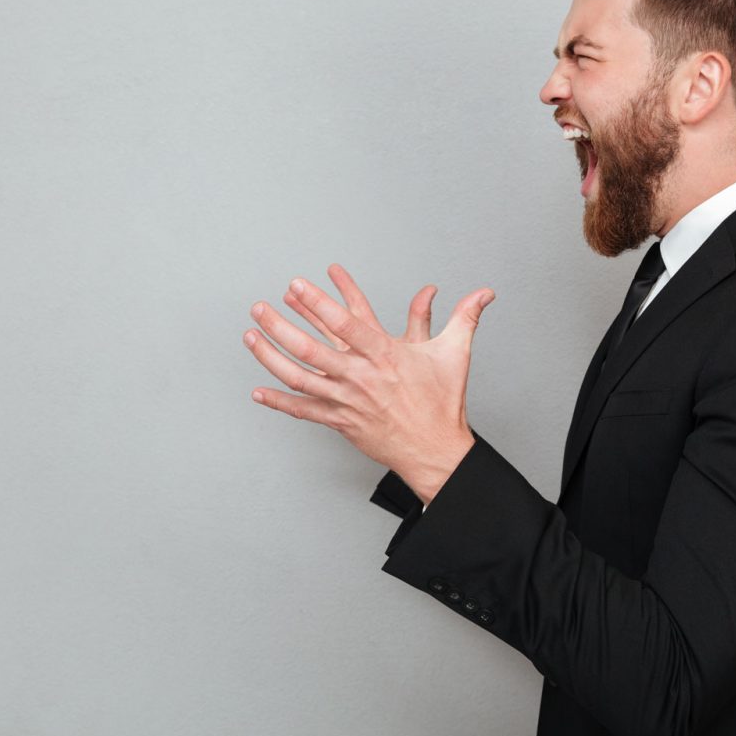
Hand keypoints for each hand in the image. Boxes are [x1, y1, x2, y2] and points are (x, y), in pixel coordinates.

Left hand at [243, 264, 494, 503]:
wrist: (435, 450)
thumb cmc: (442, 403)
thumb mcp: (454, 353)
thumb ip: (464, 317)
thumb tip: (484, 293)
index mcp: (385, 355)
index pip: (346, 323)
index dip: (318, 303)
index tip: (296, 285)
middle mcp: (362, 377)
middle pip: (312, 349)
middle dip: (281, 326)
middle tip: (260, 307)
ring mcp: (348, 401)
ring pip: (300, 377)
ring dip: (271, 356)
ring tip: (252, 336)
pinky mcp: (341, 422)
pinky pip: (304, 411)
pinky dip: (279, 402)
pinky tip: (258, 392)